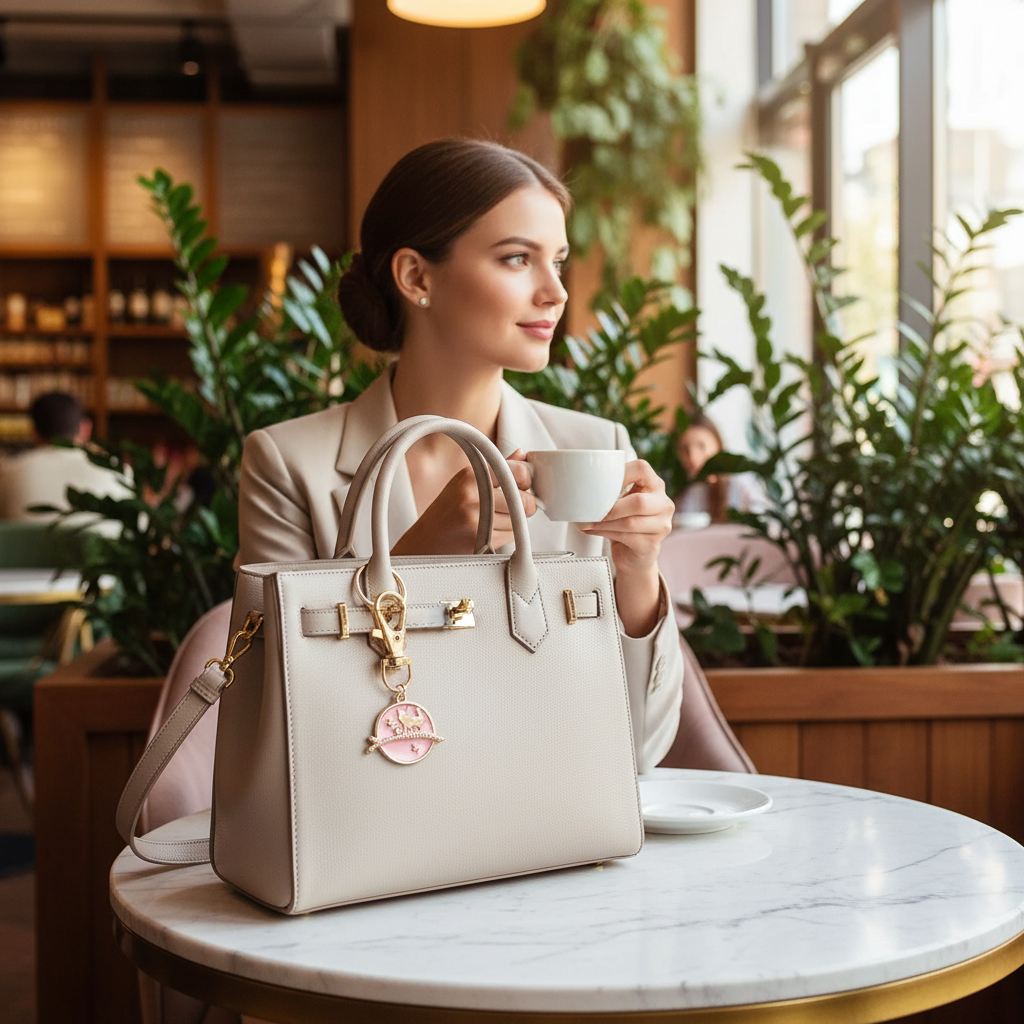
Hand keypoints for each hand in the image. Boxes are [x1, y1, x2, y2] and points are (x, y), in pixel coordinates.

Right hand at [391, 449, 535, 555]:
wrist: (422, 543)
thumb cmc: (446, 513)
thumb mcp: (465, 484)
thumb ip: (496, 469)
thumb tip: (522, 454)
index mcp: (470, 474)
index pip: (517, 471)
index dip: (527, 480)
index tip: (524, 486)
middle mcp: (472, 494)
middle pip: (524, 500)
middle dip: (525, 506)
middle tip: (514, 507)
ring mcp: (475, 517)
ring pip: (519, 521)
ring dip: (515, 523)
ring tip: (494, 522)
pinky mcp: (478, 539)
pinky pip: (510, 537)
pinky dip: (506, 536)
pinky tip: (490, 534)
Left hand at [579, 460, 672, 636]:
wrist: (635, 556)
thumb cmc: (625, 522)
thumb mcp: (621, 501)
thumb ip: (610, 490)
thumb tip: (576, 484)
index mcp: (655, 486)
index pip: (642, 469)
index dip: (620, 473)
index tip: (601, 481)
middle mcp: (664, 504)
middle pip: (639, 502)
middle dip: (611, 507)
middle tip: (592, 510)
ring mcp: (661, 526)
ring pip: (629, 522)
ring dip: (603, 523)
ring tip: (586, 522)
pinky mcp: (652, 545)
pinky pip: (626, 537)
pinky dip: (604, 533)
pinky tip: (592, 530)